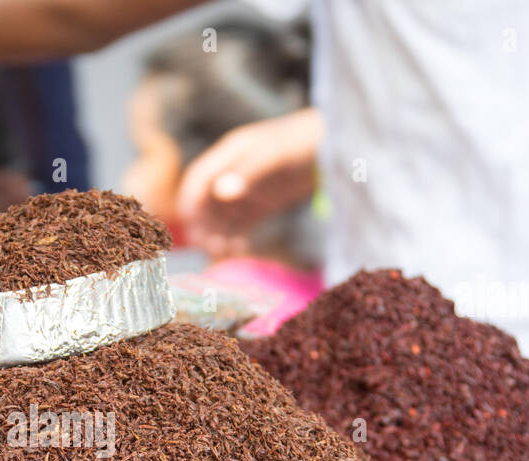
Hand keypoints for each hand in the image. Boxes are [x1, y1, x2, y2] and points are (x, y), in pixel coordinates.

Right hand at [175, 108, 323, 257]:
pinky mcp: (263, 203)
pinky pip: (241, 223)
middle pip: (206, 200)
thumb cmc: (305, 142)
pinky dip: (235, 235)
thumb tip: (220, 192)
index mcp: (231, 153)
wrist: (339, 146)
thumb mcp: (275, 154)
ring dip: (217, 232)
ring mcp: (249, 188)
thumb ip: (248, 172)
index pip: (199, 177)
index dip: (190, 199)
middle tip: (208, 245)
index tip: (190, 224)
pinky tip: (239, 247)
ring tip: (223, 250)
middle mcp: (235, 171)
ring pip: (222, 215)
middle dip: (203, 223)